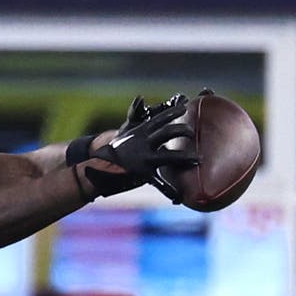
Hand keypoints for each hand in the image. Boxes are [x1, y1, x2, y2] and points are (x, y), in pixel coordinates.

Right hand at [79, 93, 197, 199]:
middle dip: (183, 130)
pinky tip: (179, 196)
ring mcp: (144, 159)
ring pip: (169, 156)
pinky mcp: (143, 175)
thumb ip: (136, 118)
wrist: (97, 167)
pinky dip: (169, 190)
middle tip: (193, 133)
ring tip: (198, 159)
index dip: (173, 111)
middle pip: (168, 132)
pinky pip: (160, 183)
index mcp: (140, 132)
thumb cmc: (113, 151)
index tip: (185, 105)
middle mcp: (143, 143)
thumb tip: (141, 99)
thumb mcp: (125, 132)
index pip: (160, 118)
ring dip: (185, 157)